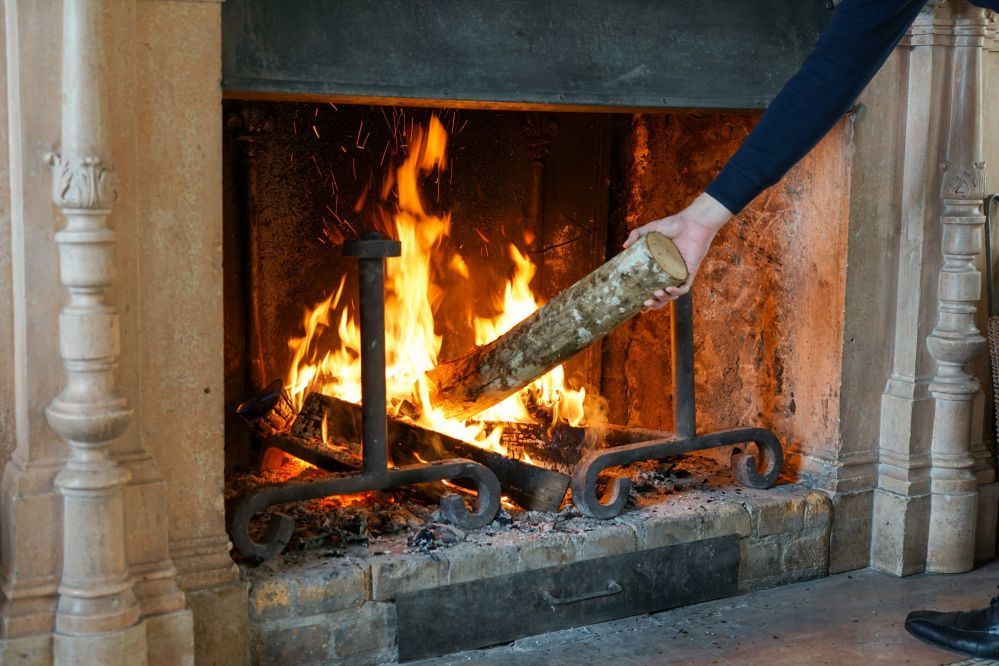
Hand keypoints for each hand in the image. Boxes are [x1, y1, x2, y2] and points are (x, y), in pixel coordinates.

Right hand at [624, 192, 731, 309]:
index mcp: (662, 266)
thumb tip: (624, 246)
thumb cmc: (675, 223)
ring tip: (656, 295)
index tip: (637, 304)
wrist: (695, 221)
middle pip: (663, 295)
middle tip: (646, 304)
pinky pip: (685, 287)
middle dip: (655, 304)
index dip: (646, 296)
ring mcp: (681, 273)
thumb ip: (637, 234)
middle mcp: (671, 272)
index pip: (653, 285)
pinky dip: (677, 291)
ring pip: (673, 294)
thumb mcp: (652, 228)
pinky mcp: (691, 271)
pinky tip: (669, 290)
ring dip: (665, 299)